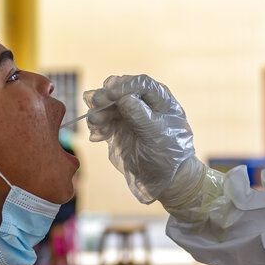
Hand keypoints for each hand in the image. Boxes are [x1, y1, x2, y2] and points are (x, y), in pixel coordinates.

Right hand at [85, 75, 195, 202]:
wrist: (165, 180)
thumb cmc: (169, 155)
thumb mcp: (157, 135)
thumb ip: (140, 115)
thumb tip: (124, 98)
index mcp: (159, 100)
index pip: (140, 84)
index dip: (124, 85)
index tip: (110, 94)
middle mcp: (143, 104)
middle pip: (120, 91)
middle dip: (106, 97)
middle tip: (95, 103)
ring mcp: (129, 116)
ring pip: (108, 105)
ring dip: (99, 111)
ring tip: (95, 123)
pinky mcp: (118, 129)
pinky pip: (103, 121)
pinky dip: (97, 125)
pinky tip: (97, 136)